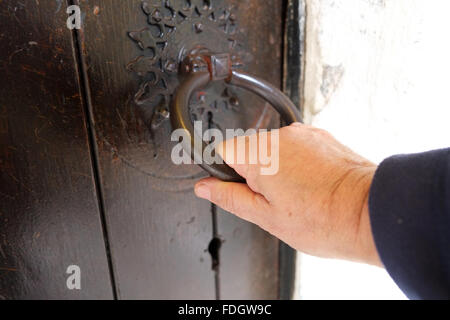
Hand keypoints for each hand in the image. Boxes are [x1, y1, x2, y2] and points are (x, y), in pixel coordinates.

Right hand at [194, 123, 381, 265]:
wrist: (368, 212)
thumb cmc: (323, 219)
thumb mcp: (265, 217)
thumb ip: (229, 197)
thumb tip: (204, 188)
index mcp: (258, 155)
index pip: (221, 149)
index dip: (223, 170)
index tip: (232, 185)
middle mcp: (279, 136)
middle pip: (247, 149)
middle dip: (253, 172)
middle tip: (272, 200)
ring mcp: (303, 133)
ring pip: (272, 148)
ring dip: (276, 167)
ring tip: (298, 195)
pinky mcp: (321, 136)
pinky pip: (295, 146)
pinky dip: (296, 162)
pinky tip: (311, 184)